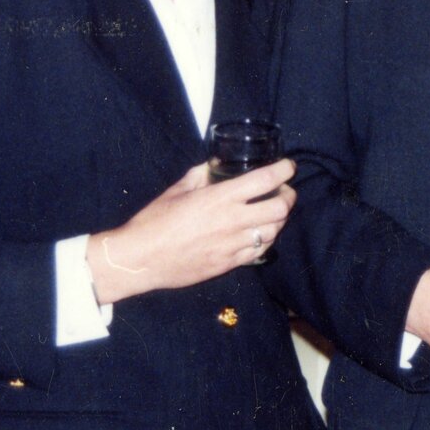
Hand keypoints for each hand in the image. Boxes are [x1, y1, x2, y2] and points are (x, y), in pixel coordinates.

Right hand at [87, 159, 296, 304]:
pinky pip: (259, 251)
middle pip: (280, 208)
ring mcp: (232, 245)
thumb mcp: (177, 190)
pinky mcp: (229, 264)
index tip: (288, 166)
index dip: (284, 170)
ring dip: (279, 220)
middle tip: (285, 191)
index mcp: (220, 198)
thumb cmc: (154, 221)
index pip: (265, 180)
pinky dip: (265, 240)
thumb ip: (200, 175)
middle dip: (289, 196)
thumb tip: (213, 166)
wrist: (141, 259)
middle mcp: (232, 221)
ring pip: (274, 231)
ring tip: (273, 213)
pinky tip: (259, 234)